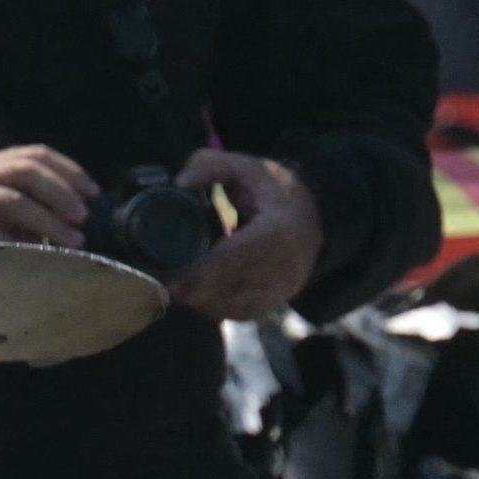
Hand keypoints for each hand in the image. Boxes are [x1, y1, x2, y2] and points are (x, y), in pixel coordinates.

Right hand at [0, 145, 97, 248]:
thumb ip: (15, 194)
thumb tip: (60, 219)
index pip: (35, 154)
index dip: (68, 170)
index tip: (93, 190)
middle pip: (28, 172)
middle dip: (61, 193)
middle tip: (83, 217)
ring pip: (13, 201)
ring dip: (48, 221)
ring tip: (71, 241)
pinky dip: (18, 244)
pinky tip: (36, 255)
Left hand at [163, 149, 321, 321]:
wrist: (314, 215)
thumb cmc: (273, 190)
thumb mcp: (245, 167)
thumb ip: (210, 165)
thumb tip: (180, 183)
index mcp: (277, 229)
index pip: (236, 256)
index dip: (202, 269)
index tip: (172, 274)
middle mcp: (285, 264)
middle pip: (233, 285)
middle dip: (196, 289)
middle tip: (164, 284)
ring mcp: (284, 287)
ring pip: (236, 305)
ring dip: (204, 302)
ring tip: (177, 290)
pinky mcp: (278, 300)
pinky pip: (244, 313)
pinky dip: (218, 309)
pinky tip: (198, 299)